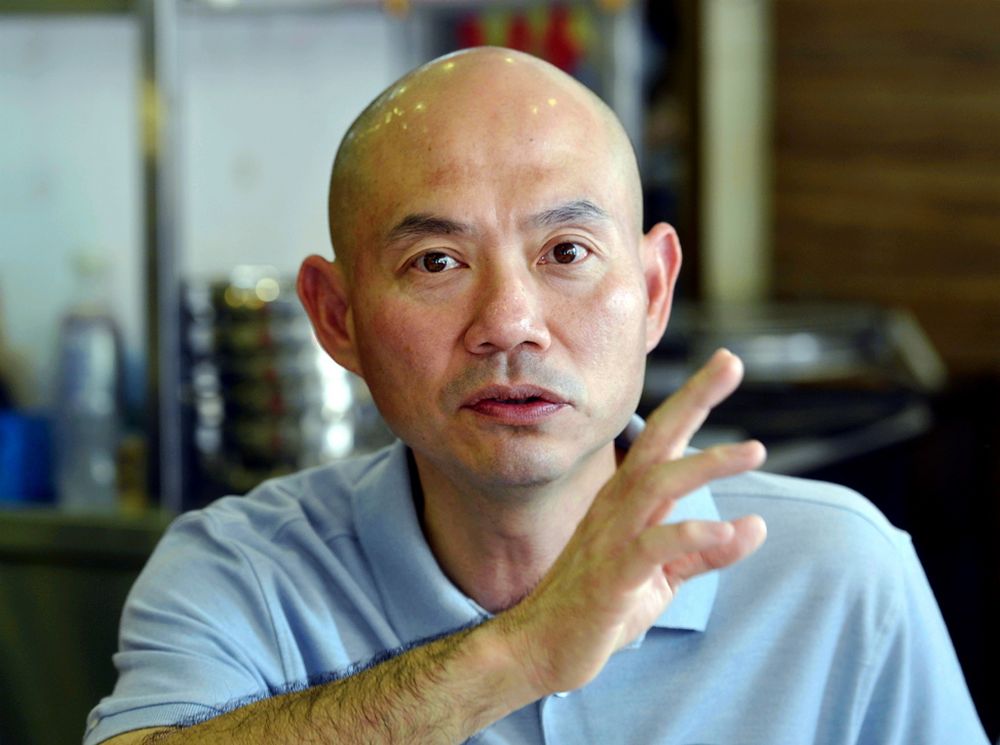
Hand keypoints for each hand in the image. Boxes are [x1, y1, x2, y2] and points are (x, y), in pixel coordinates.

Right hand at [496, 348, 766, 695]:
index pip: (664, 439)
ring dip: (705, 465)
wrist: (541, 647)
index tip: (725, 362)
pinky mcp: (611, 578)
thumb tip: (755, 525)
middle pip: (658, 442)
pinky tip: (726, 530)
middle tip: (730, 362)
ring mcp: (611, 540)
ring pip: (657, 486)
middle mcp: (617, 509)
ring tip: (754, 449)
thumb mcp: (662, 578)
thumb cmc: (600, 605)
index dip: (694, 401)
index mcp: (628, 501)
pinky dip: (688, 537)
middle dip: (694, 400)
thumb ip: (704, 552)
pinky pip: (650, 549)